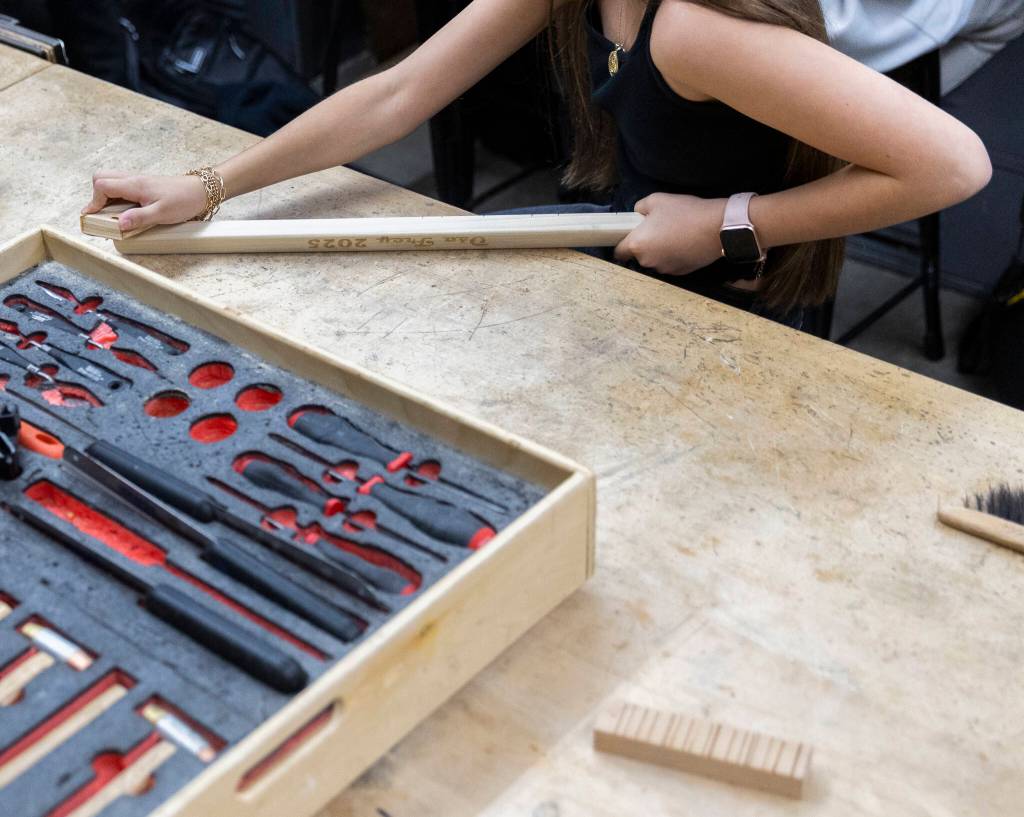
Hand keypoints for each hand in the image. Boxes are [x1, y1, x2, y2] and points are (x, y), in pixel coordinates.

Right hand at [81, 170, 209, 231]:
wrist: (201, 190)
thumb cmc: (184, 200)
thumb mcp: (161, 213)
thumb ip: (139, 218)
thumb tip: (118, 224)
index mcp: (134, 184)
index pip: (102, 185)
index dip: (94, 201)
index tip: (94, 217)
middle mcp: (133, 179)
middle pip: (102, 178)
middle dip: (97, 196)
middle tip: (103, 214)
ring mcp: (138, 180)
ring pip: (112, 181)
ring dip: (107, 196)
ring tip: (114, 214)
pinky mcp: (144, 185)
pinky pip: (123, 186)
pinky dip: (118, 196)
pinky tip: (127, 210)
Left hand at [614, 193, 727, 274]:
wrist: (715, 228)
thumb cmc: (684, 212)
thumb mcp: (657, 200)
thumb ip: (640, 208)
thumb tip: (638, 214)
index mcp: (637, 245)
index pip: (619, 252)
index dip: (622, 243)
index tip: (629, 236)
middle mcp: (647, 261)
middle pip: (639, 255)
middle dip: (645, 244)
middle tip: (659, 228)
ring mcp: (664, 269)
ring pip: (655, 260)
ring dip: (660, 251)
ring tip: (675, 234)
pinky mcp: (680, 273)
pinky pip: (670, 264)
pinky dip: (674, 256)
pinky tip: (685, 243)